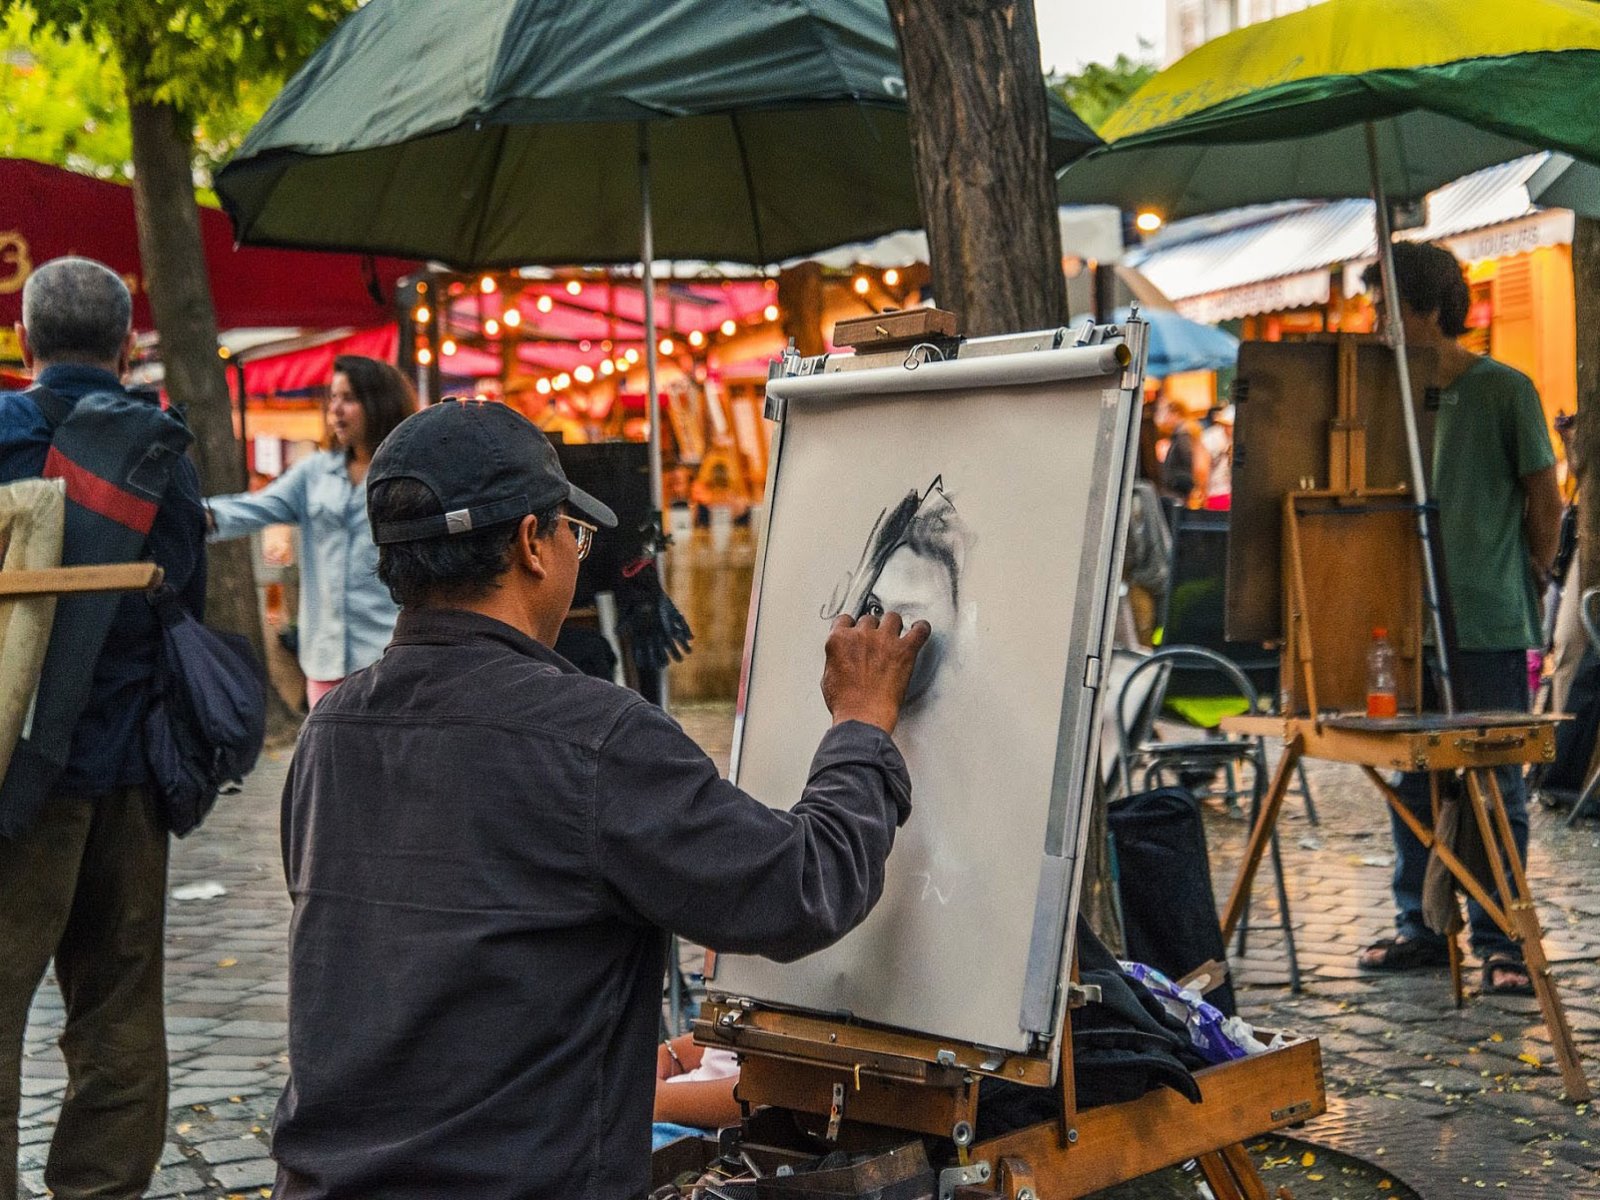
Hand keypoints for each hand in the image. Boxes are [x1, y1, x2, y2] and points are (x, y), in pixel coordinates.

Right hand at [821, 611, 931, 733]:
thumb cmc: (846, 703)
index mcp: (839, 640)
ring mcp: (884, 640)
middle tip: (877, 641)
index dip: (852, 626)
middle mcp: (861, 635)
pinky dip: (921, 628)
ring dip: (894, 626)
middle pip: (870, 619)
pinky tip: (920, 629)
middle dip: (873, 629)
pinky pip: (919, 630)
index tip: (856, 631)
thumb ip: (836, 660)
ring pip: (892, 618)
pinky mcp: (904, 650)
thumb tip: (842, 659)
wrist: (862, 717)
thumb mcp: (828, 678)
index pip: (845, 620)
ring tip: (897, 634)